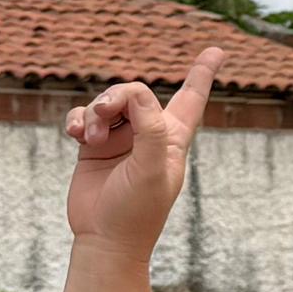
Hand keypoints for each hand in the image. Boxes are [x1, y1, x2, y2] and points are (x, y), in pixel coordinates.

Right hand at [63, 51, 219, 252]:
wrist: (104, 240)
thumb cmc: (136, 211)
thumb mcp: (151, 169)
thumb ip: (150, 127)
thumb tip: (136, 95)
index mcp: (172, 139)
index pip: (192, 99)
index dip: (203, 73)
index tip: (217, 50)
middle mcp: (148, 135)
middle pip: (136, 93)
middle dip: (118, 96)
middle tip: (105, 112)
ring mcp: (120, 140)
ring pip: (107, 102)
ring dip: (95, 112)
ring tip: (89, 136)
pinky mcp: (93, 146)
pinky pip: (84, 117)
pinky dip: (78, 120)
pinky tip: (76, 134)